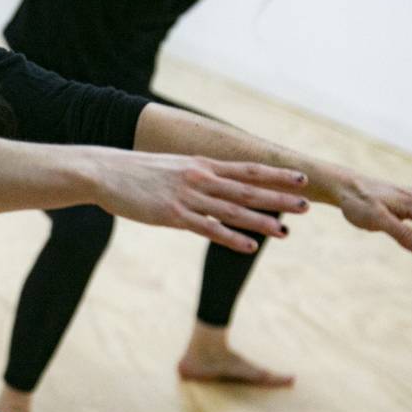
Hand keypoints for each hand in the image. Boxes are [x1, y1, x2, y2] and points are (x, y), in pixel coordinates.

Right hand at [92, 152, 310, 252]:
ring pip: (233, 210)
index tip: (301, 179)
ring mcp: (188, 197)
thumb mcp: (172, 167)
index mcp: (202, 165)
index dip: (276, 176)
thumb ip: (196, 175)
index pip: (248, 170)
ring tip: (286, 231)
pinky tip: (249, 247)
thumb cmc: (136, 172)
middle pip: (248, 190)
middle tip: (307, 206)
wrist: (105, 171)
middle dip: (279, 198)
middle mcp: (200, 178)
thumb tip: (214, 182)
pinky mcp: (173, 215)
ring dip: (261, 221)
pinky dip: (230, 238)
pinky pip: (207, 228)